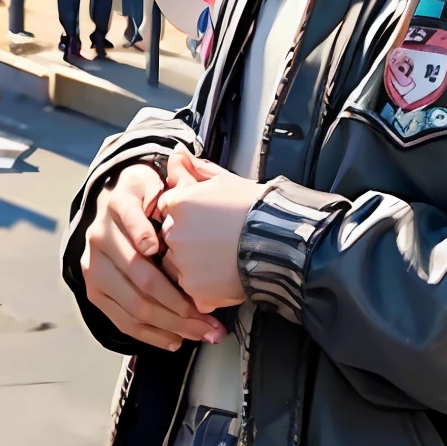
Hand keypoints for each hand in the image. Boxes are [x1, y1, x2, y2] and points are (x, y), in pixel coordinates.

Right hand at [82, 159, 227, 352]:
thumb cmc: (145, 197)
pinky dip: (152, 334)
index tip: (170, 257)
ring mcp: (94, 268)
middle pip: (141, 280)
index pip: (136, 230)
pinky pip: (123, 321)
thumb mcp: (154, 180)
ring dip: (171, 326)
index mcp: (117, 206)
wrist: (112, 208)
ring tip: (201, 333)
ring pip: (134, 307)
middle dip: (180, 305)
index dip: (151, 243)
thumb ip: (171, 179)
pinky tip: (176, 340)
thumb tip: (181, 165)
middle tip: (209, 320)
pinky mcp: (94, 291)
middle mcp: (99, 238)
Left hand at [157, 147, 265, 313]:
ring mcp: (184, 265)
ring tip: (219, 259)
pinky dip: (204, 287)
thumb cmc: (253, 206)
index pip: (167, 209)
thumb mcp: (223, 179)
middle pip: (169, 238)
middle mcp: (174, 234)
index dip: (185, 212)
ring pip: (176, 266)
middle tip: (214, 239)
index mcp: (178, 204)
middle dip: (186, 238)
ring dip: (190, 265)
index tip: (204, 217)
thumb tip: (177, 154)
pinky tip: (222, 276)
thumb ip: (194, 168)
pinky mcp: (197, 291)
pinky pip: (192, 291)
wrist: (279, 239)